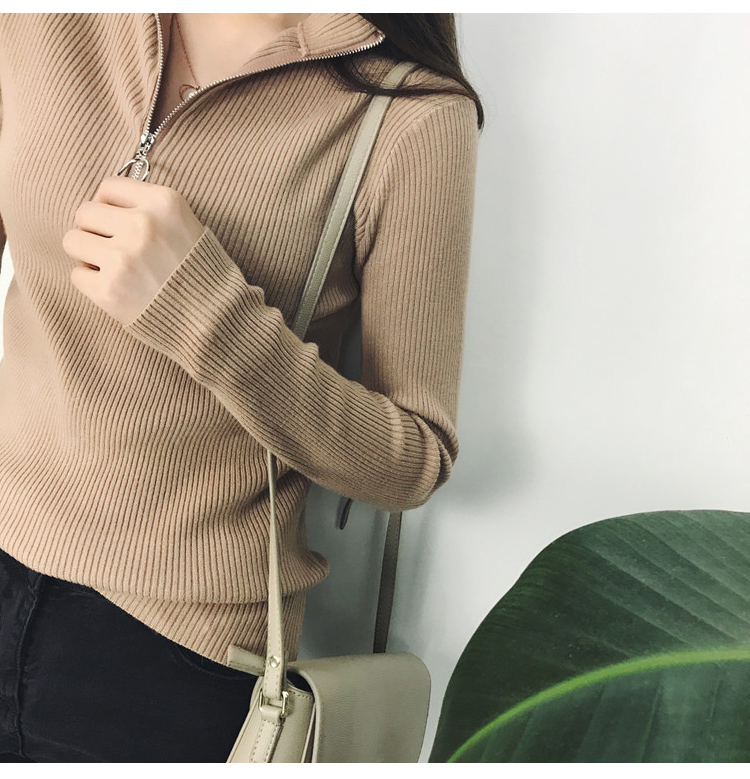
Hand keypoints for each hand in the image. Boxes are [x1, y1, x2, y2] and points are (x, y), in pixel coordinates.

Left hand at [64, 175, 204, 326]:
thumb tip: (102, 205)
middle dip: (95, 230)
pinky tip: (116, 288)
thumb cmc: (201, 272)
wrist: (214, 319)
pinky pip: (77, 275)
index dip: (109, 205)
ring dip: (87, 254)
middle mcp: (142, 225)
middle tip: (113, 247)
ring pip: (73, 240)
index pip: (109, 187)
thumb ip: (150, 209)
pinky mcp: (109, 290)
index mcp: (164, 203)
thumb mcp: (187, 224)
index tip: (116, 220)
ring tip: (112, 267)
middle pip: (85, 212)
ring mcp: (123, 258)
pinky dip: (92, 283)